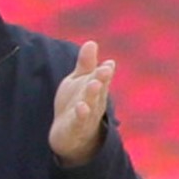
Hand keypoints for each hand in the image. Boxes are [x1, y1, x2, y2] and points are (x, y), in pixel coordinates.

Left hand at [47, 38, 117, 165]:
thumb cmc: (77, 103)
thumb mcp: (79, 82)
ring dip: (92, 95)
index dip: (105, 71)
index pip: (102, 78)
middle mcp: (95, 102)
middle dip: (101, 79)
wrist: (70, 136)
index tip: (108, 63)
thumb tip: (91, 42)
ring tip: (93, 84)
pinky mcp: (75, 127)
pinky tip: (81, 107)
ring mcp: (86, 116)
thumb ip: (86, 65)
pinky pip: (79, 121)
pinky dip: (80, 115)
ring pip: (91, 104)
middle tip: (104, 69)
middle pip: (99, 89)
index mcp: (97, 89)